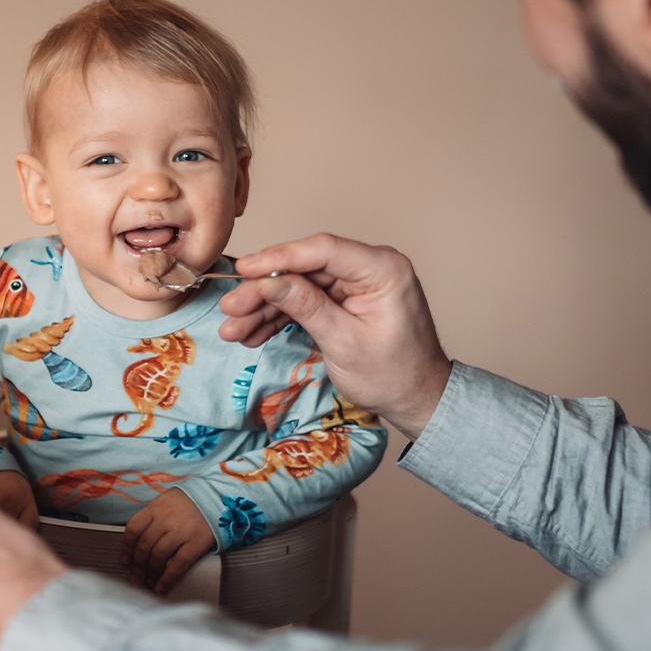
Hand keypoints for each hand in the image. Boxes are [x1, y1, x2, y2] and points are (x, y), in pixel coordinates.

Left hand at [119, 489, 214, 594]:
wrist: (218, 497)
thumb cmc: (189, 501)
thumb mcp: (167, 500)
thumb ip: (152, 516)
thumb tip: (135, 541)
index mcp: (156, 507)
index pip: (133, 529)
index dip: (126, 548)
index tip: (125, 561)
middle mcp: (166, 519)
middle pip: (144, 546)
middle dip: (137, 566)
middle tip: (135, 579)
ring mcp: (182, 531)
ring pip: (158, 556)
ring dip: (150, 574)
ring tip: (147, 584)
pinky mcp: (197, 542)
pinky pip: (178, 564)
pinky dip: (167, 578)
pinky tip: (161, 588)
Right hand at [219, 233, 452, 440]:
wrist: (418, 401)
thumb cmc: (394, 376)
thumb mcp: (345, 343)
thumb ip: (306, 307)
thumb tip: (268, 281)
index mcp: (382, 269)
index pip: (323, 250)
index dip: (278, 257)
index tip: (244, 268)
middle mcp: (370, 268)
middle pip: (305, 269)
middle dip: (264, 291)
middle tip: (231, 308)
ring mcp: (357, 283)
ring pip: (300, 286)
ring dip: (265, 308)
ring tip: (233, 330)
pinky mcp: (346, 298)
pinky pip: (307, 300)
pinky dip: (281, 317)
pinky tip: (252, 333)